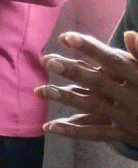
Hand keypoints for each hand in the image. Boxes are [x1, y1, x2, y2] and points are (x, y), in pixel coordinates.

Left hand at [36, 30, 137, 149]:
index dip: (90, 48)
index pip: (112, 61)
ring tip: (39, 90)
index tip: (65, 37)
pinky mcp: (120, 134)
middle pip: (98, 83)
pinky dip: (72, 131)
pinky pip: (94, 133)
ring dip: (66, 99)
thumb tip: (130, 34)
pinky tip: (49, 126)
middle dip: (73, 72)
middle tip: (48, 60)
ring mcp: (125, 117)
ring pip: (92, 107)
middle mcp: (131, 97)